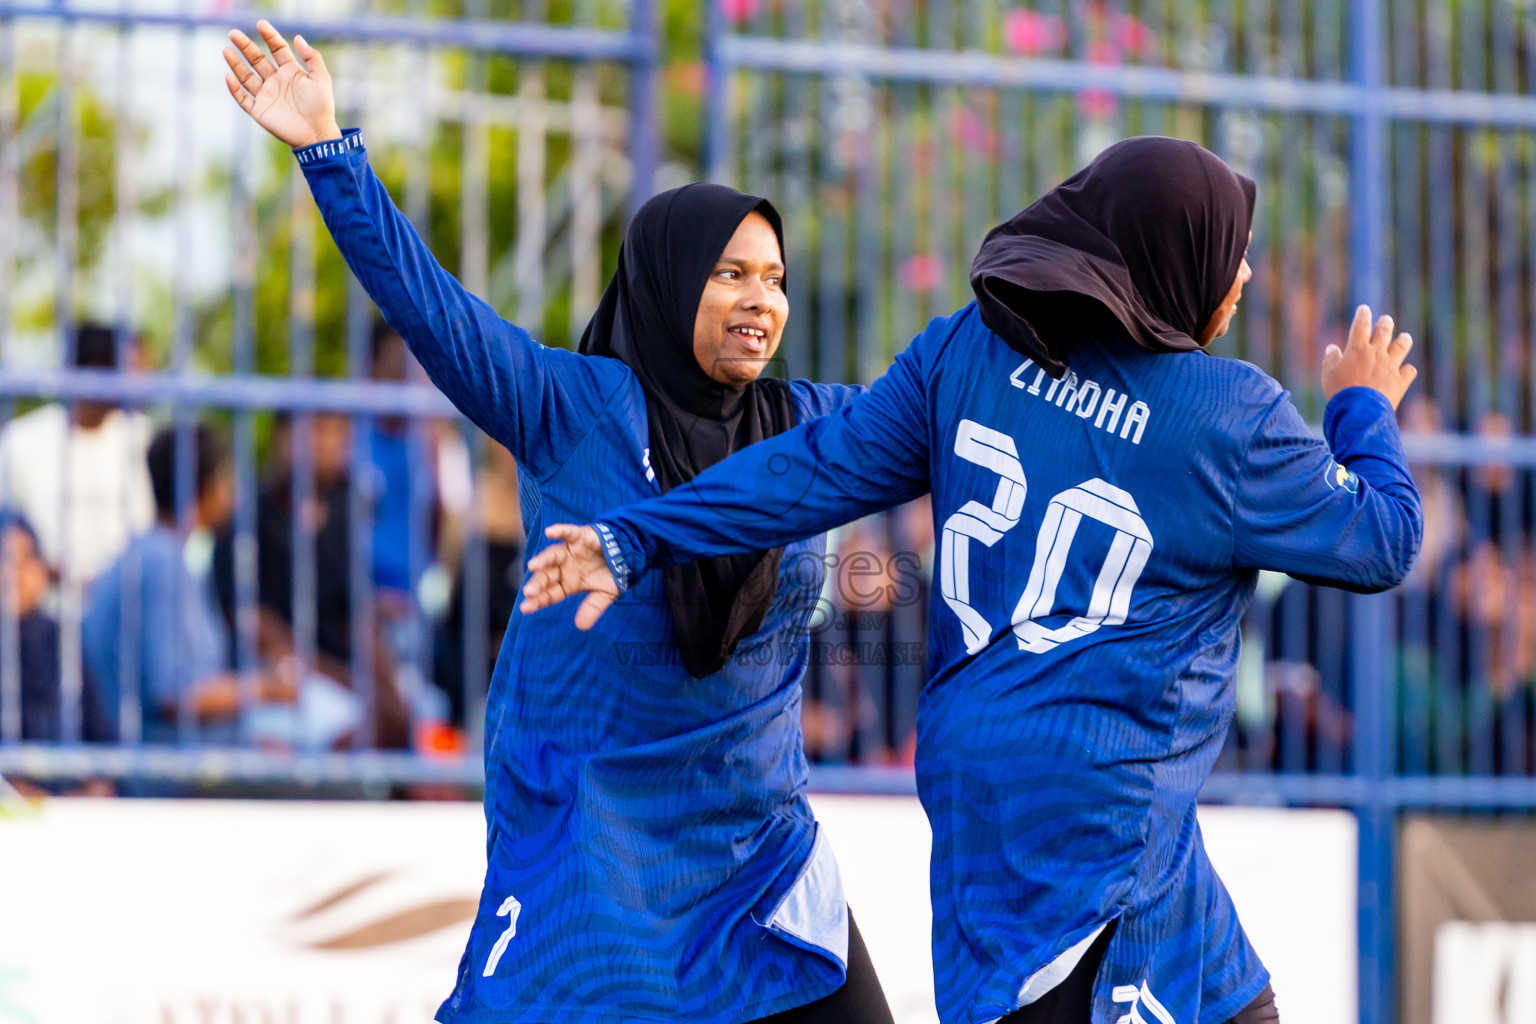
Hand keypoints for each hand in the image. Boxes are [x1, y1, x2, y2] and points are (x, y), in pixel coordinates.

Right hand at [223, 20, 341, 148]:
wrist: (317, 134)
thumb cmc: (321, 106)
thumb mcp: (321, 78)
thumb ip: (312, 57)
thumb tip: (297, 38)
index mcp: (291, 71)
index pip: (277, 49)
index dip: (269, 36)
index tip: (260, 24)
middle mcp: (276, 81)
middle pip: (257, 59)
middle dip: (245, 46)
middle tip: (233, 34)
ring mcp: (266, 95)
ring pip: (246, 76)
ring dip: (236, 64)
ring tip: (226, 50)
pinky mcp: (259, 111)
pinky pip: (243, 98)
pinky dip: (234, 89)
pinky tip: (229, 77)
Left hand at [520, 525, 620, 629]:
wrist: (628, 554)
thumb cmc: (613, 574)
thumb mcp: (605, 595)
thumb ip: (593, 608)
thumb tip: (581, 627)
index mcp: (568, 583)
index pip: (550, 594)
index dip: (538, 600)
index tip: (525, 608)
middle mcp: (565, 567)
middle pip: (547, 576)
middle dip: (537, 584)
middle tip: (528, 592)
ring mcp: (570, 551)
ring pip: (552, 555)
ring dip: (542, 560)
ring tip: (532, 566)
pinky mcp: (580, 536)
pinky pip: (569, 533)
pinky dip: (560, 531)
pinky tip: (550, 532)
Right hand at [1322, 305, 1417, 409]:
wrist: (1360, 411)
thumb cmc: (1340, 392)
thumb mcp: (1328, 374)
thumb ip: (1330, 359)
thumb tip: (1332, 348)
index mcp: (1357, 349)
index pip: (1361, 326)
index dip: (1363, 315)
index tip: (1364, 309)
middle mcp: (1377, 353)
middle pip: (1384, 332)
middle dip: (1385, 323)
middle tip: (1386, 320)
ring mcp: (1391, 366)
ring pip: (1401, 346)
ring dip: (1403, 340)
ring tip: (1405, 337)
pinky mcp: (1400, 381)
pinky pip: (1409, 371)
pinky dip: (1407, 370)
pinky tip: (1406, 370)